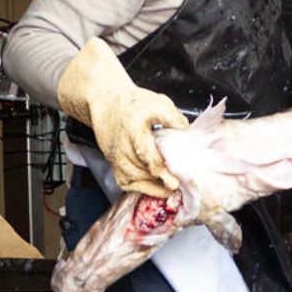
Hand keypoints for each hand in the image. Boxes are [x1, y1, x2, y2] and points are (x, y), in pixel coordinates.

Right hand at [58, 38, 188, 197]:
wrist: (106, 102)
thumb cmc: (132, 103)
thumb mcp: (156, 102)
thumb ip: (172, 117)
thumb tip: (186, 130)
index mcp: (133, 130)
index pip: (145, 154)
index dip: (159, 169)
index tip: (173, 181)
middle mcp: (121, 146)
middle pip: (139, 171)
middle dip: (158, 182)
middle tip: (176, 187)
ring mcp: (115, 157)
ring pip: (132, 180)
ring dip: (151, 187)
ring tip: (168, 189)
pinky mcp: (113, 163)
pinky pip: (125, 182)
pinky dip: (140, 188)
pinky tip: (154, 188)